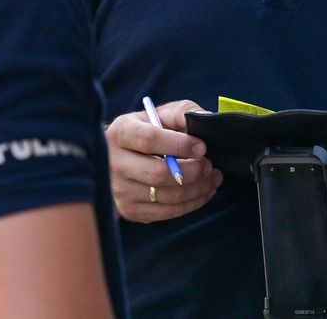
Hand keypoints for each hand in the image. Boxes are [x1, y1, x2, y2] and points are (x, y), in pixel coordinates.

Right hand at [106, 99, 222, 222]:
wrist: (118, 157)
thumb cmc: (145, 132)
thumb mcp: (158, 114)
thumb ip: (182, 113)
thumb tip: (207, 119)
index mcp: (120, 132)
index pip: (149, 140)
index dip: (179, 145)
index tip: (202, 147)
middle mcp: (114, 163)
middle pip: (158, 173)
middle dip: (192, 171)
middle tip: (209, 165)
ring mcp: (119, 190)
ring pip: (167, 196)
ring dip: (198, 189)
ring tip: (212, 177)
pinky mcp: (129, 210)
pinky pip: (168, 212)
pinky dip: (192, 203)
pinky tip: (203, 192)